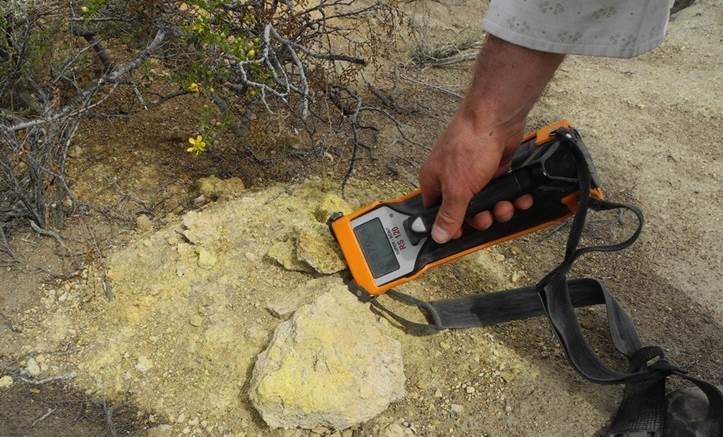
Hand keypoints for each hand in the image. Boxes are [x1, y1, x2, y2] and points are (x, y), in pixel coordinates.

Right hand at [418, 35, 563, 243]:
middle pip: (465, 211)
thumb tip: (437, 236)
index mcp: (435, 182)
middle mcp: (452, 178)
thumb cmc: (469, 146)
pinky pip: (502, 190)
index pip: (437, 213)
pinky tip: (521, 198)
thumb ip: (449, 215)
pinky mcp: (493, 168)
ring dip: (499, 208)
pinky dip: (513, 196)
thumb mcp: (457, 189)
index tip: (464, 232)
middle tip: (489, 216)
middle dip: (481, 217)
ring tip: (507, 206)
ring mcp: (474, 174)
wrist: (495, 118)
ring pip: (486, 202)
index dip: (451, 225)